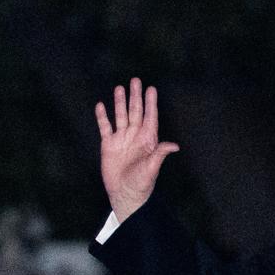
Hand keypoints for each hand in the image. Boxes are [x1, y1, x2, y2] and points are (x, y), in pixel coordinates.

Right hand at [94, 76, 179, 222]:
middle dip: (135, 97)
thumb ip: (160, 154)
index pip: (149, 117)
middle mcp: (135, 136)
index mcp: (147, 140)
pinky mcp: (108, 145)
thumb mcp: (152, 169)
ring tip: (119, 88)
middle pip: (135, 112)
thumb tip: (174, 146)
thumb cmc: (141, 184)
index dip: (150, 103)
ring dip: (120, 102)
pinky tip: (101, 105)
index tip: (151, 89)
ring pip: (120, 116)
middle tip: (135, 80)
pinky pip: (105, 127)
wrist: (124, 194)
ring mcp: (121, 139)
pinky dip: (102, 117)